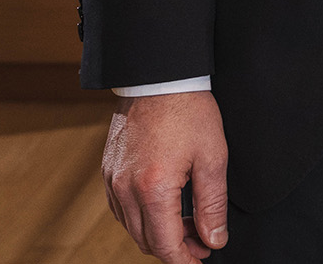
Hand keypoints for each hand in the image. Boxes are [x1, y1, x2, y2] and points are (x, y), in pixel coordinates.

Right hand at [103, 91, 228, 260]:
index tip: (203, 259)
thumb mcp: (213, 155)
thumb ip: (213, 203)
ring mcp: (112, 181)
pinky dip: (142, 216)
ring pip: (132, 227)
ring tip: (187, 224)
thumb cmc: (189, 110)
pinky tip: (163, 206)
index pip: (165, 244)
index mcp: (153, 189)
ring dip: (158, 233)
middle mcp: (125, 190)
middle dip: (174, 248)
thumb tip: (214, 239)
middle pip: (146, 241)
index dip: (185, 259)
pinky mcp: (108, 171)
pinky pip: (121, 209)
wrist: (159, 76)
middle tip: (201, 242)